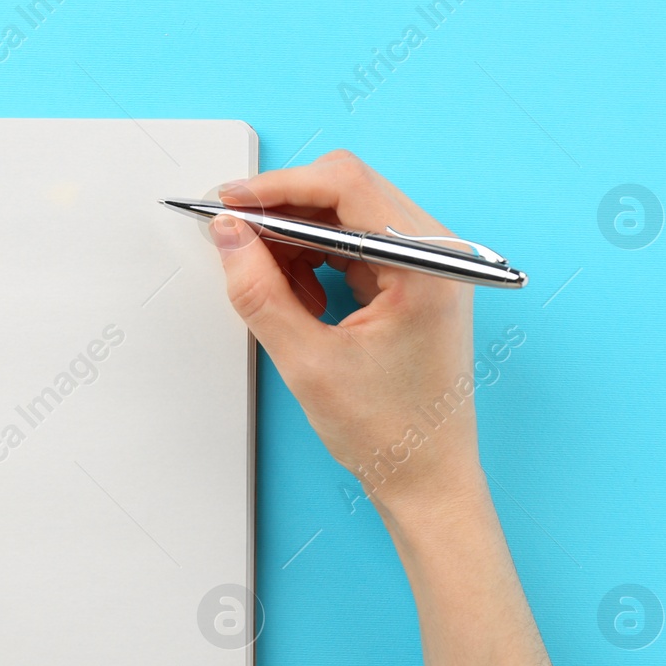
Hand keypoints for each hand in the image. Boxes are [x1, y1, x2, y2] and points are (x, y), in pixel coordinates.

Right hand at [214, 150, 482, 516]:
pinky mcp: (416, 279)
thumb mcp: (307, 362)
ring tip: (274, 290)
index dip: (278, 187)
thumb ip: (260, 292)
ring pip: (346, 215)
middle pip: (345, 192)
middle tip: (235, 241)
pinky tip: (301, 300)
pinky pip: (356, 244)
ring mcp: (429, 264)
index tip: (229, 202)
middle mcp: (437, 253)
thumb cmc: (389, 432)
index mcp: (426, 265)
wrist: (428, 479)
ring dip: (297, 241)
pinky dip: (317, 260)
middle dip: (283, 213)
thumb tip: (229, 236)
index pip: (345, 185)